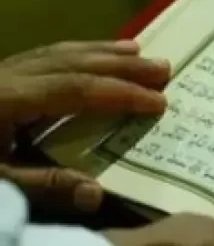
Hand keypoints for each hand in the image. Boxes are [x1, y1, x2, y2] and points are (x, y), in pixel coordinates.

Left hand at [0, 40, 167, 214]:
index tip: (159, 102)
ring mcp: (4, 71)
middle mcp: (10, 76)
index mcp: (9, 98)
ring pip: (61, 54)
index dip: (120, 94)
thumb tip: (97, 194)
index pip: (76, 90)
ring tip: (139, 52)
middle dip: (122, 67)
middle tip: (165, 69)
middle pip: (74, 64)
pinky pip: (46, 55)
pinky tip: (93, 53)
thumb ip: (44, 187)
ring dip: (103, 53)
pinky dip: (77, 52)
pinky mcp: (0, 76)